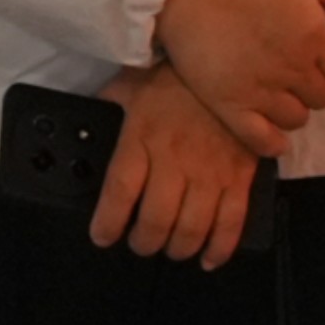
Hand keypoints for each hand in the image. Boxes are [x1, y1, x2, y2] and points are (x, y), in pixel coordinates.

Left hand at [89, 65, 256, 266]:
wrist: (231, 65)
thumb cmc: (176, 77)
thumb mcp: (132, 85)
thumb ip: (108, 106)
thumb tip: (85, 119)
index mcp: (142, 139)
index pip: (119, 192)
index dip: (107, 223)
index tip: (102, 237)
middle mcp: (174, 161)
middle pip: (155, 220)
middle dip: (143, 242)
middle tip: (140, 243)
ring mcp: (210, 171)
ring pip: (191, 228)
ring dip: (177, 248)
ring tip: (170, 247)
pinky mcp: (239, 176)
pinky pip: (231, 222)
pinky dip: (219, 249)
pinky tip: (207, 259)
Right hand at [151, 0, 324, 155]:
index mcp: (315, 36)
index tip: (317, 53)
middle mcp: (294, 68)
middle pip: (324, 98)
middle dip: (314, 85)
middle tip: (293, 70)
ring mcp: (262, 91)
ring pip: (297, 119)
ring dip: (291, 108)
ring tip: (275, 91)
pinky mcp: (231, 106)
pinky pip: (263, 141)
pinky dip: (271, 142)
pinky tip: (269, 131)